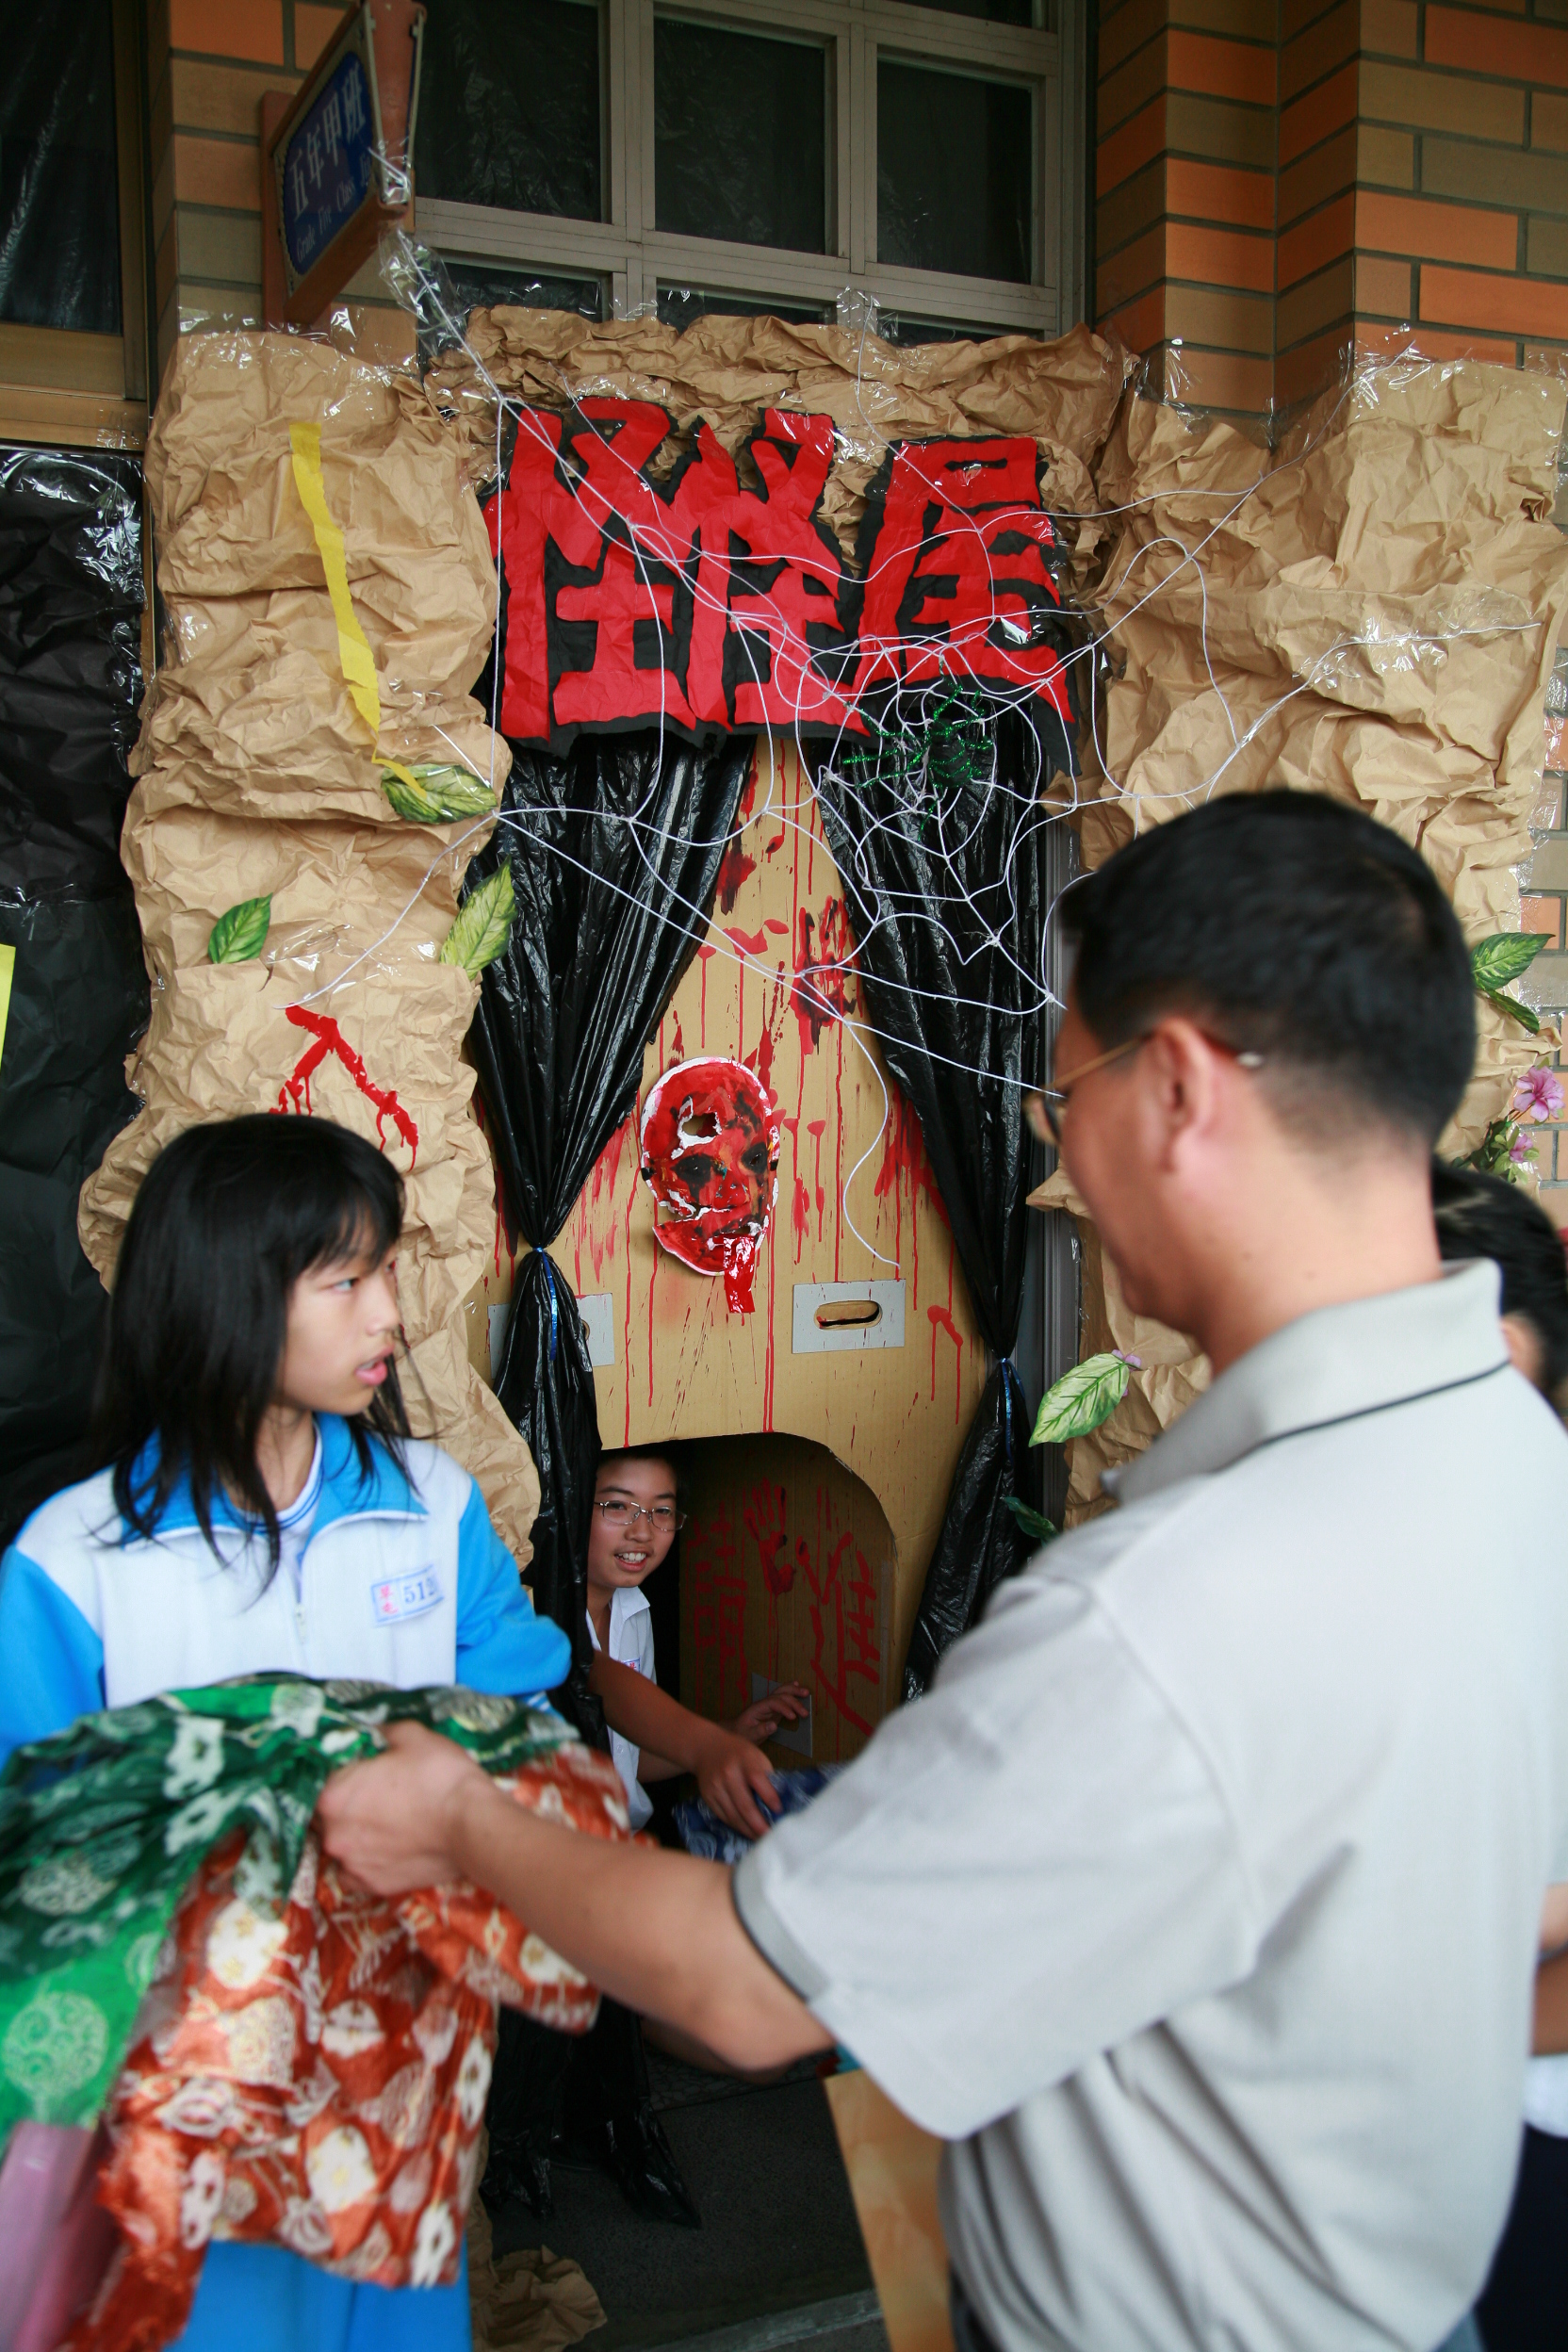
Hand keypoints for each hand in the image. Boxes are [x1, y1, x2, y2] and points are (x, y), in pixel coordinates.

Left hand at [316, 1721, 494, 1894]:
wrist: (472, 1825)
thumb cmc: (439, 1776)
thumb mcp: (412, 1736)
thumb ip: (383, 1733)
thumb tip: (374, 1733)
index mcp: (332, 1795)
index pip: (316, 1783)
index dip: (335, 1775)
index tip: (355, 1771)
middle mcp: (332, 1834)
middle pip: (323, 1817)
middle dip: (342, 1806)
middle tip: (372, 1795)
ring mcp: (351, 1865)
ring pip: (339, 1846)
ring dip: (353, 1835)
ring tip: (384, 1823)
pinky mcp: (372, 1887)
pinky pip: (354, 1873)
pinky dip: (363, 1862)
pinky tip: (384, 1849)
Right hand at [693, 1724, 784, 1838]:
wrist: (707, 1749)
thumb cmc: (739, 1754)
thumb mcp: (756, 1756)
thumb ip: (766, 1777)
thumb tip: (778, 1804)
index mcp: (744, 1759)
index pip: (757, 1780)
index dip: (770, 1798)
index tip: (779, 1812)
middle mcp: (728, 1773)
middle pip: (745, 1805)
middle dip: (759, 1824)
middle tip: (771, 1836)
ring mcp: (716, 1787)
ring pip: (733, 1816)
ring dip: (749, 1830)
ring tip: (761, 1838)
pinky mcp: (707, 1798)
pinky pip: (724, 1817)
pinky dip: (737, 1826)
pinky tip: (747, 1831)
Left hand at [727, 1682, 809, 1745]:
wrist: (736, 1731)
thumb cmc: (741, 1733)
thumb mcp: (749, 1735)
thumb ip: (761, 1730)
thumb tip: (774, 1725)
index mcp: (757, 1708)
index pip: (773, 1703)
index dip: (784, 1708)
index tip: (793, 1717)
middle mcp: (764, 1703)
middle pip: (779, 1696)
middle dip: (793, 1701)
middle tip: (805, 1712)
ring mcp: (768, 1705)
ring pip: (781, 1693)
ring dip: (794, 1692)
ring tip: (806, 1693)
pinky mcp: (773, 1709)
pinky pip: (782, 1697)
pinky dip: (790, 1691)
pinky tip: (797, 1685)